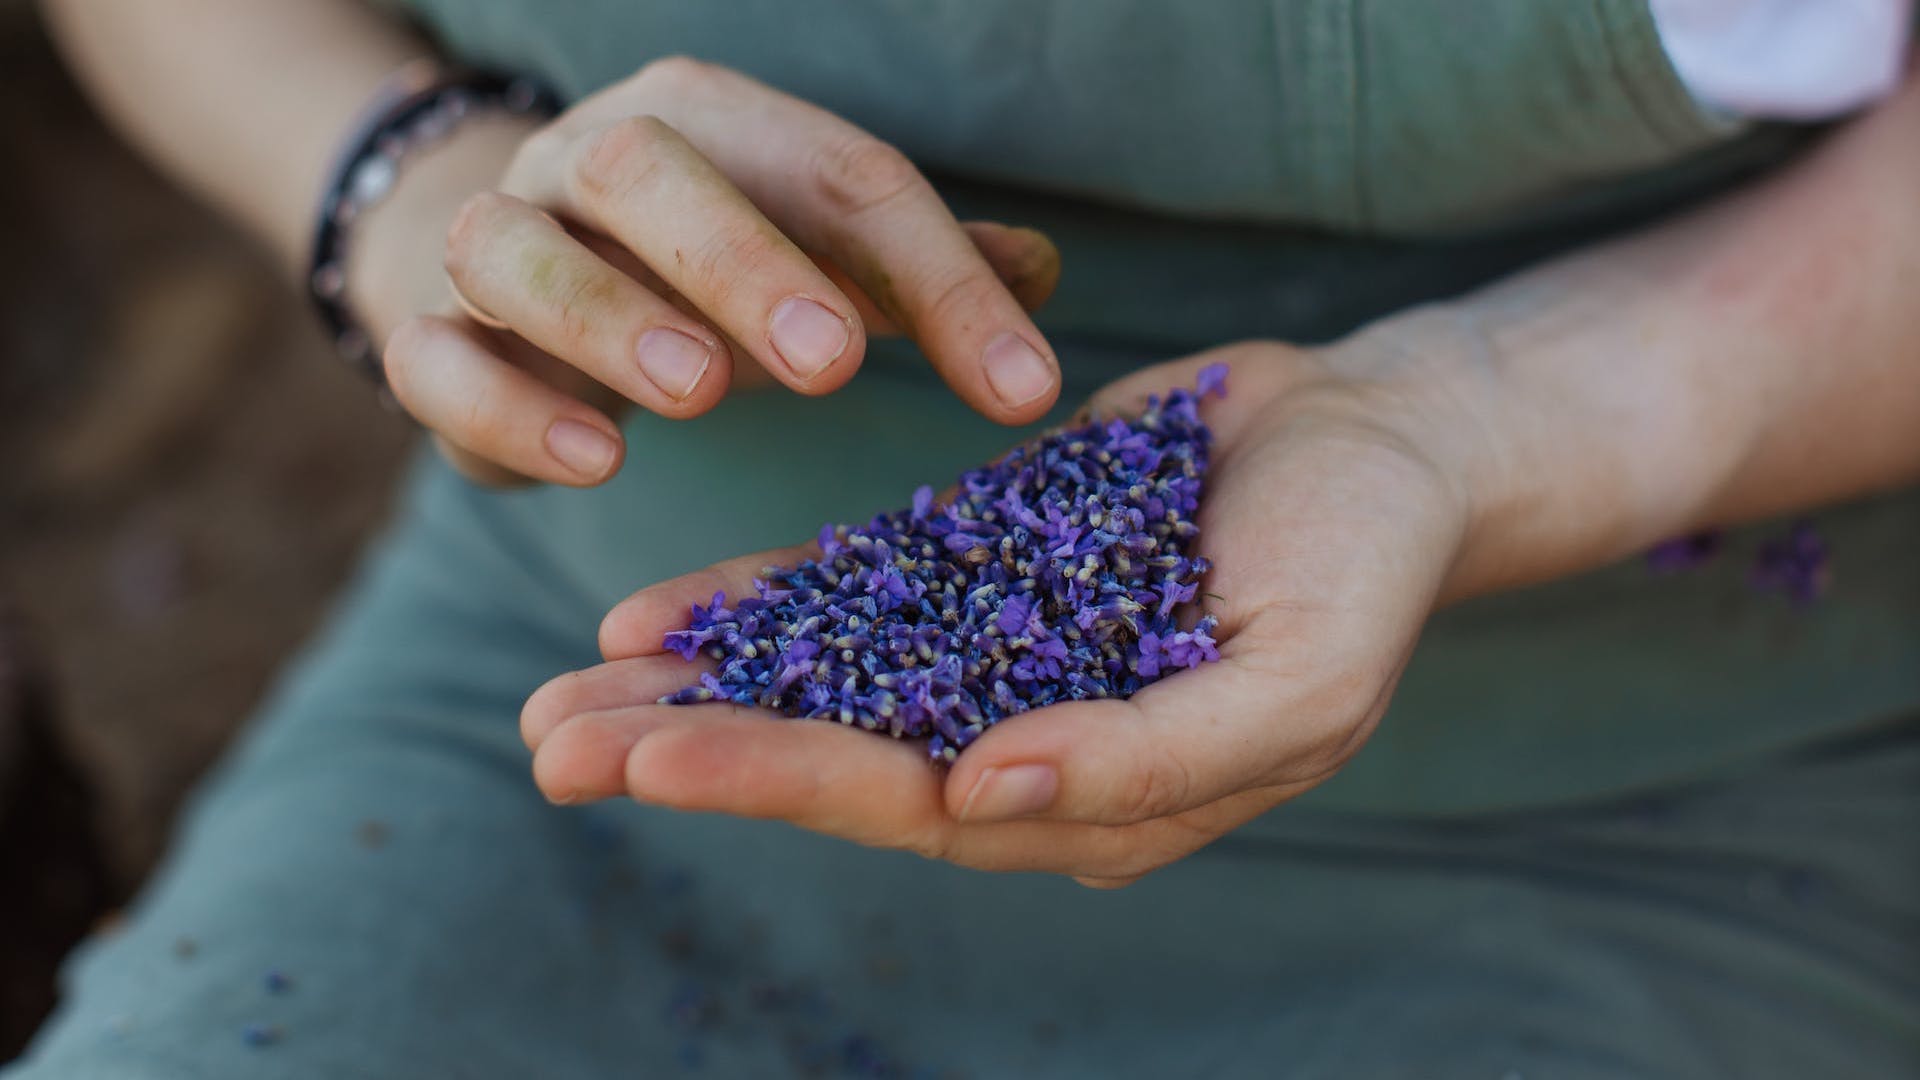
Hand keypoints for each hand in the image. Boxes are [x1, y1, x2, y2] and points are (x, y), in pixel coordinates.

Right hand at [351, 56, 1063, 486]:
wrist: (516, 269)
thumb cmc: (702, 265)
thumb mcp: (819, 253)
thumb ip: (916, 268)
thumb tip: (1042, 267)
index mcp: (713, 125)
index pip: (837, 175)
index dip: (938, 277)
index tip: (1022, 387)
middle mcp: (591, 161)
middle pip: (650, 171)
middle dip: (742, 261)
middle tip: (831, 360)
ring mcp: (499, 240)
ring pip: (519, 250)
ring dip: (606, 318)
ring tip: (700, 395)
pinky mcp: (432, 337)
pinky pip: (439, 360)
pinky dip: (506, 407)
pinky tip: (594, 461)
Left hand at [521, 339, 1492, 884]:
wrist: (1380, 442)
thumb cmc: (1363, 567)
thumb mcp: (1297, 679)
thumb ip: (1149, 758)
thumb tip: (980, 792)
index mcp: (1094, 795)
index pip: (916, 803)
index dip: (785, 779)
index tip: (657, 756)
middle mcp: (1026, 738)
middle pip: (838, 753)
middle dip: (696, 749)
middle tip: (552, 739)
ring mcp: (998, 652)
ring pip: (825, 682)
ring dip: (698, 690)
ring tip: (564, 692)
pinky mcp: (984, 567)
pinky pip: (855, 594)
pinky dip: (760, 605)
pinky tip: (659, 614)